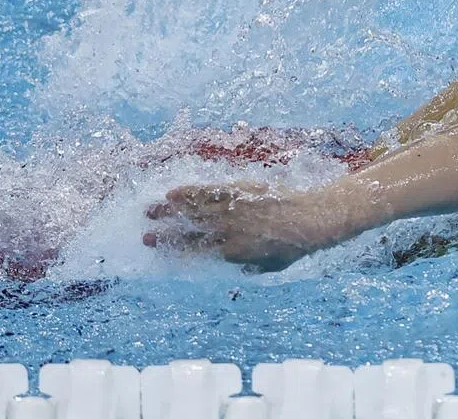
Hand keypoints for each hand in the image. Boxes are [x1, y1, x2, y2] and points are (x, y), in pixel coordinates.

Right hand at [144, 181, 321, 272]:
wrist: (313, 218)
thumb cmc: (295, 246)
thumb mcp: (272, 266)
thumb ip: (250, 266)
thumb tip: (236, 265)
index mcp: (232, 252)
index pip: (195, 251)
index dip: (173, 249)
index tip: (156, 247)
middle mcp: (228, 231)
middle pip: (190, 231)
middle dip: (166, 232)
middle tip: (144, 232)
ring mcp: (234, 209)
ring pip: (196, 209)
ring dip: (172, 210)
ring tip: (152, 209)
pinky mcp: (242, 191)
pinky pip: (212, 191)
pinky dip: (192, 191)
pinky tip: (175, 192)